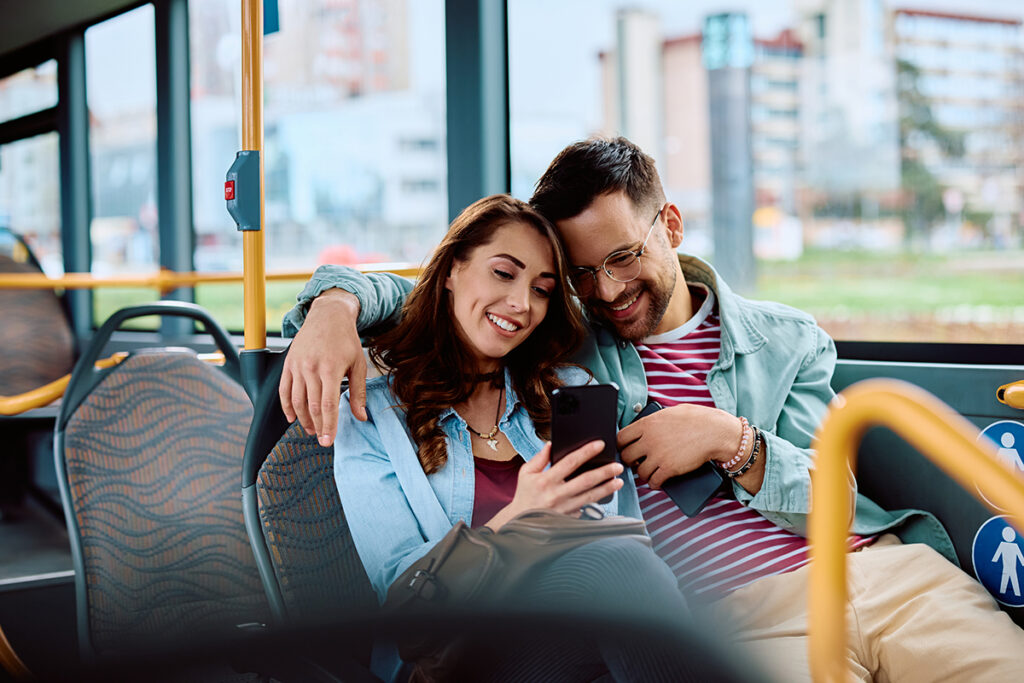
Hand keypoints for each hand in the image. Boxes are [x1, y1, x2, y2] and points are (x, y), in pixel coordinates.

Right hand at [279, 289, 367, 445]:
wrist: (328, 315)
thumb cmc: (346, 340)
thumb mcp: (359, 364)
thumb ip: (358, 393)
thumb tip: (361, 417)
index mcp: (331, 369)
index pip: (328, 405)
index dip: (329, 425)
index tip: (329, 441)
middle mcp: (311, 368)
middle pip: (312, 406)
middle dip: (317, 426)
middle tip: (322, 439)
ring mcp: (297, 366)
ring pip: (296, 400)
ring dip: (303, 419)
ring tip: (311, 429)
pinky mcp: (288, 364)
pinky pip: (284, 390)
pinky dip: (286, 406)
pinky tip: (292, 418)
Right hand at [485, 442, 623, 529]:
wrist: (520, 522)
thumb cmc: (525, 494)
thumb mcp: (526, 473)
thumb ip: (539, 458)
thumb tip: (551, 444)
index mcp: (546, 480)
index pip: (570, 462)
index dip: (586, 452)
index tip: (600, 444)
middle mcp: (557, 494)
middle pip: (586, 481)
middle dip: (604, 472)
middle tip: (618, 466)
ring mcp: (564, 508)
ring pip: (590, 497)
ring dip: (607, 488)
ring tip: (619, 481)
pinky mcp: (569, 518)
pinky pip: (586, 508)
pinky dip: (598, 501)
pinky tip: (607, 494)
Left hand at [617, 404, 740, 488]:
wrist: (715, 432)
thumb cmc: (697, 419)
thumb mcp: (671, 412)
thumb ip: (655, 420)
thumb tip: (646, 424)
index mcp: (647, 424)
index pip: (621, 437)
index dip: (621, 445)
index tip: (624, 449)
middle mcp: (649, 440)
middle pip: (626, 456)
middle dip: (630, 461)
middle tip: (636, 462)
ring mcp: (658, 455)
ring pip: (639, 472)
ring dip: (643, 473)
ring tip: (647, 472)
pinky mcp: (669, 469)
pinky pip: (653, 481)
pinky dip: (654, 483)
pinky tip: (656, 482)